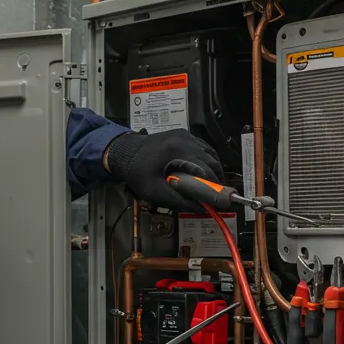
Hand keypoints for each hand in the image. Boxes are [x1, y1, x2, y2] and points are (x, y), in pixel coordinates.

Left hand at [104, 128, 225, 212]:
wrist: (124, 152)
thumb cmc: (136, 171)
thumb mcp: (154, 191)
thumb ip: (178, 201)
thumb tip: (200, 208)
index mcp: (178, 151)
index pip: (206, 169)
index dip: (216, 186)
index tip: (219, 198)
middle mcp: (184, 139)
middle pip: (212, 160)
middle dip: (217, 178)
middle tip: (218, 194)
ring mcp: (185, 135)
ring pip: (210, 152)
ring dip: (214, 169)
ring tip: (213, 184)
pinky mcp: (183, 135)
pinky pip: (202, 147)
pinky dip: (206, 160)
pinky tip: (204, 171)